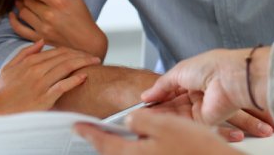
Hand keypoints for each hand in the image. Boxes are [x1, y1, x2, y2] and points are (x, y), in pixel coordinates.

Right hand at [0, 40, 100, 113]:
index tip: (82, 52)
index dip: (72, 50)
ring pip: (66, 68)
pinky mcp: (44, 98)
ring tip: (94, 62)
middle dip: (81, 55)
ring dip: (83, 63)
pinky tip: (84, 76)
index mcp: (31, 61)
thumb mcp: (11, 66)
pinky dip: (74, 80)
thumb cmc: (3, 88)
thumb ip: (26, 52)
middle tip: (94, 56)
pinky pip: (63, 86)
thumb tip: (41, 41)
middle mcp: (37, 70)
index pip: (57, 51)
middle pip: (65, 57)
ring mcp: (41, 84)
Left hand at [9, 0, 107, 58]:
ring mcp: (43, 28)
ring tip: (23, 2)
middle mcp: (48, 14)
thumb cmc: (82, 16)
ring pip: (22, 12)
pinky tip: (13, 15)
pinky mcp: (39, 38)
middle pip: (26, 0)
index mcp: (57, 1)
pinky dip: (13, 21)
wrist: (87, 41)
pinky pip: (19, 29)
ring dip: (20, 5)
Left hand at [75, 111, 238, 154]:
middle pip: (113, 153)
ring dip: (120, 147)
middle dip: (102, 142)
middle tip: (93, 131)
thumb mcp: (166, 125)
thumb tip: (128, 121)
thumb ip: (142, 121)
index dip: (87, 131)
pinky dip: (136, 151)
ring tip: (118, 136)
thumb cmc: (197, 150)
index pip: (103, 142)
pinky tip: (146, 144)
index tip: (76, 126)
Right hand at [141, 47, 272, 127]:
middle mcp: (198, 92)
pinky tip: (161, 124)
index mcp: (193, 77)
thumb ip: (162, 84)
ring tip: (147, 119)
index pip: (171, 90)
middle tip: (142, 113)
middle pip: (174, 104)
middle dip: (158, 109)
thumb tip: (147, 94)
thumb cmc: (212, 67)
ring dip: (164, 117)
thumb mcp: (179, 70)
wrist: (229, 78)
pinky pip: (188, 125)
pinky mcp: (207, 120)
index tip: (143, 104)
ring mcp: (202, 106)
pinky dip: (174, 124)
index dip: (157, 97)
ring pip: (178, 115)